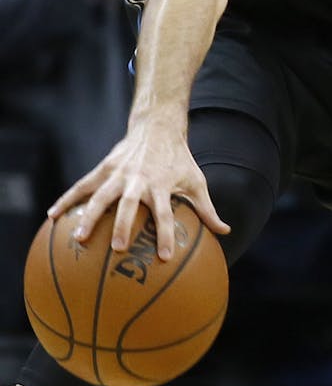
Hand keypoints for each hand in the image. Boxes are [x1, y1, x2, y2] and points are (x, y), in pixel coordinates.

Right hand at [48, 122, 228, 259]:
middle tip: (117, 249)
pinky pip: (82, 186)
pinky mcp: (103, 169)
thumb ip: (207, 209)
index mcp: (162, 185)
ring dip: (88, 216)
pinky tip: (52, 217)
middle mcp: (138, 180)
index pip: (165, 214)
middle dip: (122, 226)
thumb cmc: (179, 160)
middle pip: (129, 205)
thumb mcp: (197, 181)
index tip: (165, 257)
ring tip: (78, 238)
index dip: (165, 234)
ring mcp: (118, 174)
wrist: (157, 128)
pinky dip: (67, 199)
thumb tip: (225, 231)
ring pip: (100, 195)